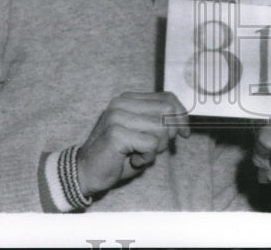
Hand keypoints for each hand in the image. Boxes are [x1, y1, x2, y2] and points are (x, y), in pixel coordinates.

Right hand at [75, 91, 189, 197]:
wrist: (85, 173)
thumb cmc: (117, 156)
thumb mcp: (142, 134)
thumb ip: (158, 123)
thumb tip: (182, 123)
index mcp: (129, 99)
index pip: (167, 98)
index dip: (181, 115)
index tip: (184, 133)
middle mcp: (122, 103)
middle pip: (167, 111)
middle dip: (168, 134)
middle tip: (154, 149)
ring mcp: (118, 116)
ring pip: (160, 129)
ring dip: (156, 148)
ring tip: (139, 154)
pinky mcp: (116, 133)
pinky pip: (150, 144)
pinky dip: (147, 157)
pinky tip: (132, 159)